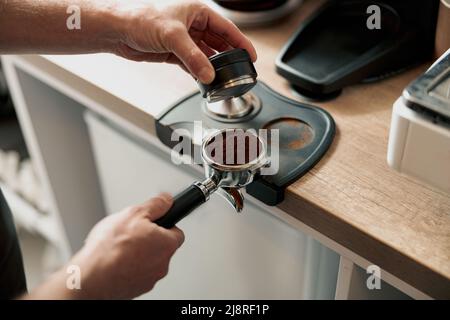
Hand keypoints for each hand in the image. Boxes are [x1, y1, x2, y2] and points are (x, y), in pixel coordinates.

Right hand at [25, 193, 183, 299]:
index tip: (154, 221)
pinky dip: (127, 266)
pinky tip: (113, 259)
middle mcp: (162, 264)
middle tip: (131, 233)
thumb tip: (166, 200)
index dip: (164, 224)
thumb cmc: (111, 248)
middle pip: (161, 246)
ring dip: (137, 253)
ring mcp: (149, 278)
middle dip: (148, 238)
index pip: (177, 231)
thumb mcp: (134, 213)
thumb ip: (155, 205)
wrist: (90, 277)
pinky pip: (135, 272)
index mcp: (167, 244)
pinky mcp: (136, 288)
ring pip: (147, 260)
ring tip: (118, 247)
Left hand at [113, 0, 256, 83]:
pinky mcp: (174, 52)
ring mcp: (184, 39)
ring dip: (213, 67)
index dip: (241, 42)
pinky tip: (205, 80)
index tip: (251, 56)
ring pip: (206, 55)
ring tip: (223, 79)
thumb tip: (209, 75)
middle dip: (229, 57)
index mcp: (198, 12)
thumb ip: (193, 58)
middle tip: (239, 71)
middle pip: (218, 43)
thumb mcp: (173, 36)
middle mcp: (193, 25)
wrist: (118, 30)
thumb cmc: (141, 18)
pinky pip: (193, 64)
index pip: (227, 28)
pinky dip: (199, 72)